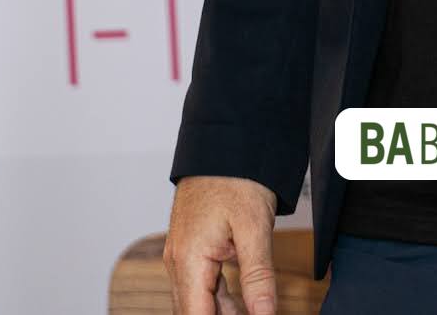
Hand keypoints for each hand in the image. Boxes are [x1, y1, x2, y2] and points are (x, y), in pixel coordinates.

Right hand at [163, 175, 277, 314]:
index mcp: (188, 260)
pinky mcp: (191, 247)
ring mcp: (182, 254)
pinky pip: (202, 286)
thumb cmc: (236, 175)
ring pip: (198, 302)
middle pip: (195, 313)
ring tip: (253, 313)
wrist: (225, 139)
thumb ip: (258, 276)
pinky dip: (220, 301)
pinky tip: (242, 308)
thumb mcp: (254, 227)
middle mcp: (178, 261)